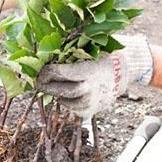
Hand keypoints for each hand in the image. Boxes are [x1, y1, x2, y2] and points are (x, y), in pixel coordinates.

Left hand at [35, 35, 153, 118]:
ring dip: (57, 94)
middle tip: (39, 82)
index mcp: (89, 69)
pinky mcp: (90, 112)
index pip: (60, 73)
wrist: (121, 72)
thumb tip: (41, 52)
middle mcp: (92, 87)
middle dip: (47, 86)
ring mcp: (93, 102)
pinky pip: (73, 110)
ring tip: (55, 86)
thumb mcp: (88, 49)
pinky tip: (68, 94)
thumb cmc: (100, 56)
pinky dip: (67, 102)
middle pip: (62, 91)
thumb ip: (68, 51)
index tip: (39, 71)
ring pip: (66, 102)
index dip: (45, 72)